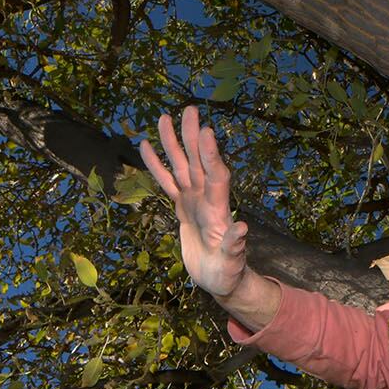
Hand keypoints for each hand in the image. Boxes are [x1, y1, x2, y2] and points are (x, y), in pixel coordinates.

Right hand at [139, 106, 248, 297]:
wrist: (219, 278)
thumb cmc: (228, 273)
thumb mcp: (231, 262)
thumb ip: (234, 245)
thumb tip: (242, 228)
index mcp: (219, 209)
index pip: (216, 176)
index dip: (210, 155)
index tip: (206, 131)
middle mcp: (207, 198)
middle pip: (198, 162)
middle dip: (192, 136)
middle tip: (189, 109)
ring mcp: (194, 200)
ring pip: (180, 166)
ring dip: (173, 143)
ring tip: (164, 117)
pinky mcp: (182, 206)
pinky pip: (166, 182)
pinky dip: (156, 165)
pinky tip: (146, 146)